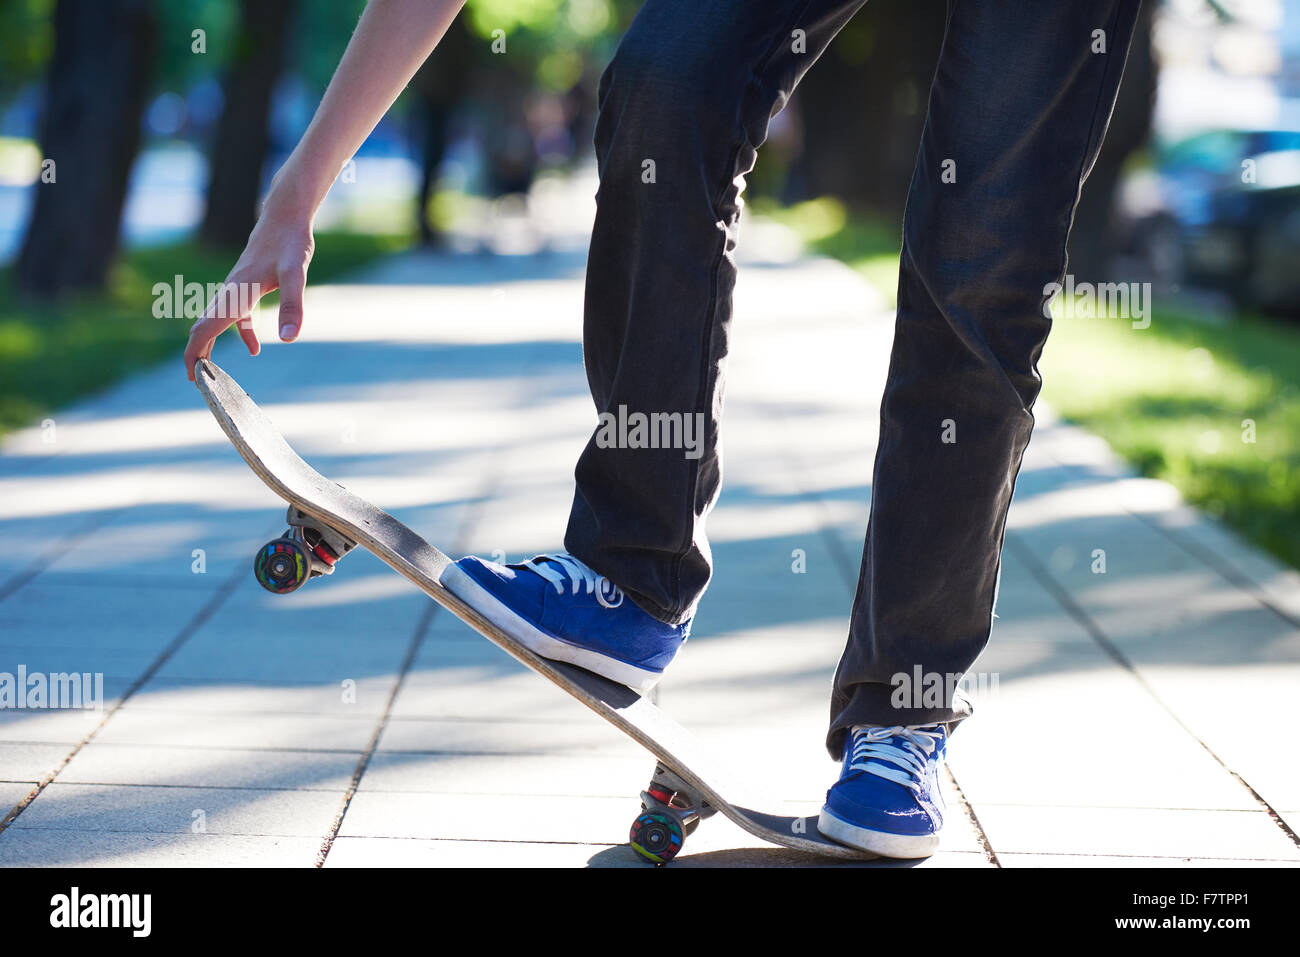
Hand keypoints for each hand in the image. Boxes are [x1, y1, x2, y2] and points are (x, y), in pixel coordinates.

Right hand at [183, 190, 314, 381]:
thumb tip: (289, 338)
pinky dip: (239, 332)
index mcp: (235, 292)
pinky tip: (255, 347)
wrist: (285, 214)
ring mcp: (236, 288)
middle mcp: (229, 291)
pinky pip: (235, 315)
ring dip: (213, 345)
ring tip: (213, 372)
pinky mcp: (246, 285)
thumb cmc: (290, 242)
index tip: (194, 378)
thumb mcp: (296, 273)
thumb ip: (292, 305)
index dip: (196, 353)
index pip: (207, 328)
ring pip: (216, 321)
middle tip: (198, 383)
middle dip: (198, 355)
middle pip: (204, 327)